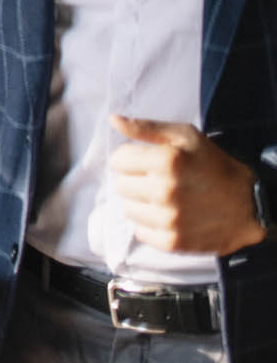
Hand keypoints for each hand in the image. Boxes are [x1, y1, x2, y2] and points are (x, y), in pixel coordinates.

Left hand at [109, 115, 267, 253]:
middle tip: (159, 180)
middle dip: (135, 180)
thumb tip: (113, 120)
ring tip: (166, 199)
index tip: (147, 162)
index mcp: (166, 161)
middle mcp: (165, 191)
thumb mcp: (185, 136)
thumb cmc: (214, 166)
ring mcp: (169, 219)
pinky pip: (140, 232)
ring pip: (127, 209)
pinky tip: (170, 216)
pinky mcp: (173, 241)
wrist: (249, 205)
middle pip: (120, 185)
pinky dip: (151, 225)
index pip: (117, 160)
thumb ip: (146, 128)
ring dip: (142, 204)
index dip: (130, 159)